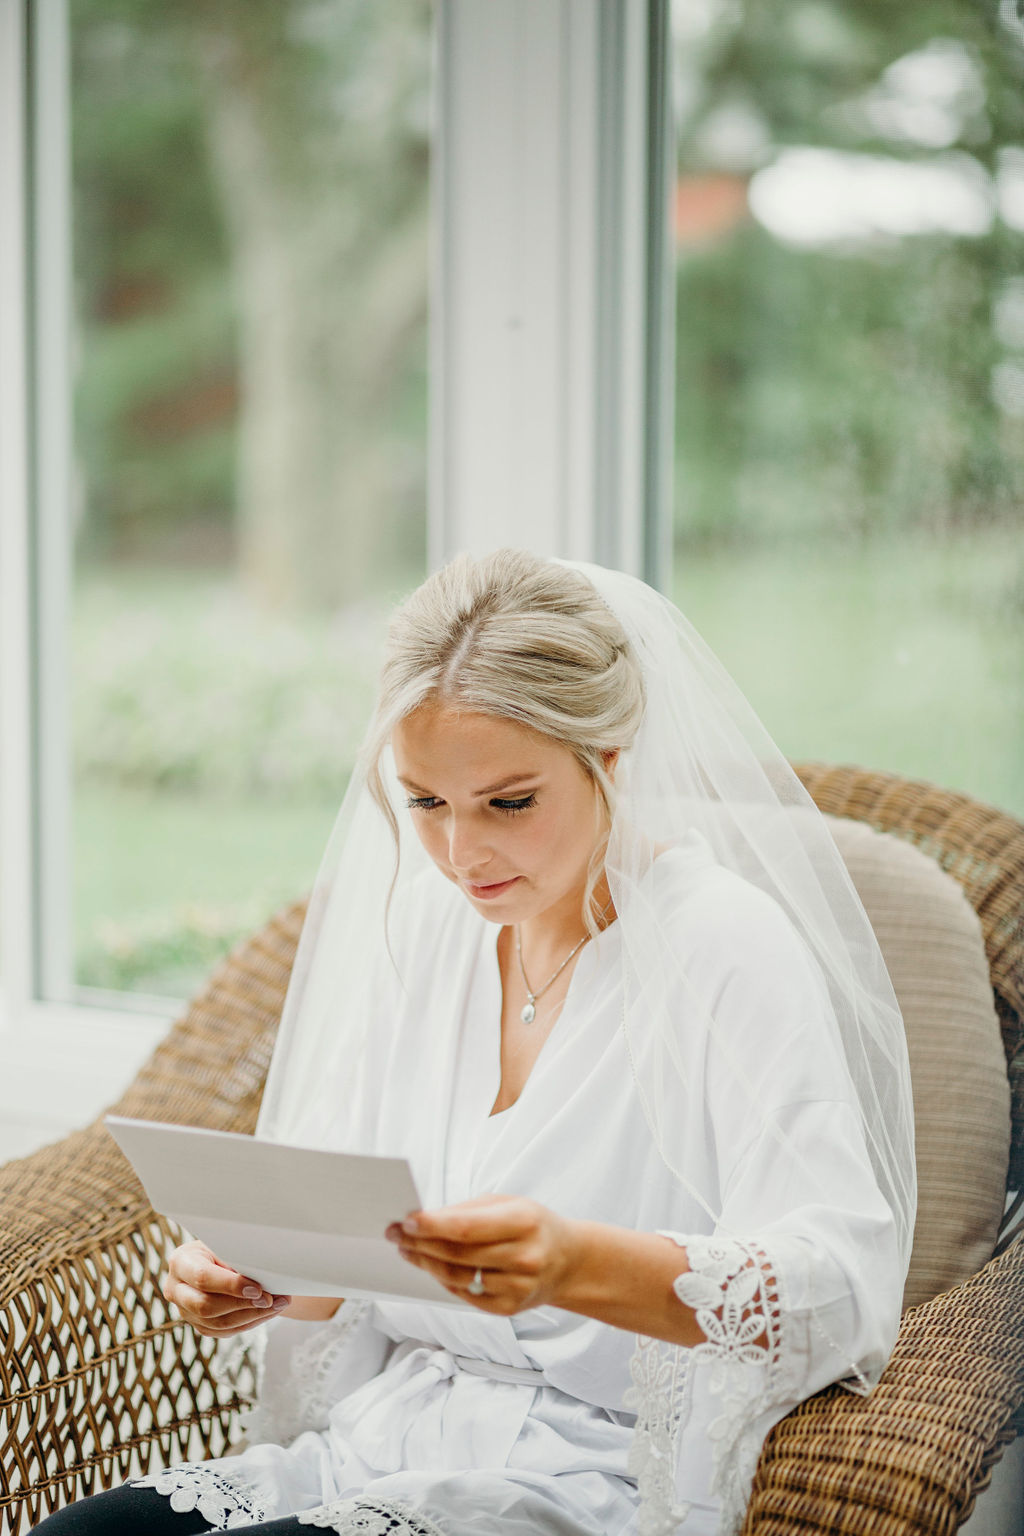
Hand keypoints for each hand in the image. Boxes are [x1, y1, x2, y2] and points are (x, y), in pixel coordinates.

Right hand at [162, 1239, 291, 1336]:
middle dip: (242, 1304)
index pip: (202, 1278)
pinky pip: (224, 1331)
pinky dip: (249, 1322)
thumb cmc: (224, 1244)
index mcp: (181, 1261)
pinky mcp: (199, 1324)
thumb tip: (262, 1272)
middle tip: (271, 1299)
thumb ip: (236, 1256)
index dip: (231, 1285)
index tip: (258, 1288)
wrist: (217, 1256)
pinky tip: (268, 1312)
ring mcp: (185, 1310)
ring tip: (278, 1304)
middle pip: (205, 1306)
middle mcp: (176, 1289)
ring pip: (218, 1323)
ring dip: (252, 1316)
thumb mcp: (226, 1242)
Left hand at [385, 1195, 580, 1314]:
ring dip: (426, 1263)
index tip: (407, 1221)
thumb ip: (468, 1210)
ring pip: (456, 1278)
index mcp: (524, 1222)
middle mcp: (523, 1257)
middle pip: (457, 1254)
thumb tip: (424, 1220)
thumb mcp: (508, 1204)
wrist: (568, 1261)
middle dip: (420, 1243)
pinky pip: (464, 1296)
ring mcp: (517, 1287)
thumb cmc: (533, 1226)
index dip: (432, 1226)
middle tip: (396, 1234)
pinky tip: (432, 1268)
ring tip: (408, 1250)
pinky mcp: (509, 1309)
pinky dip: (444, 1281)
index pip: (467, 1228)